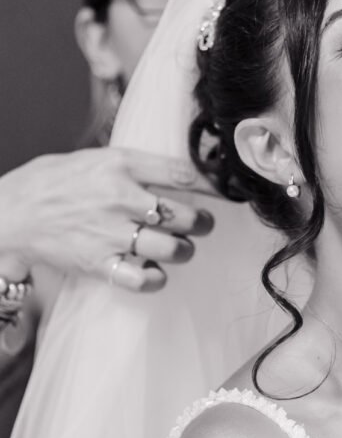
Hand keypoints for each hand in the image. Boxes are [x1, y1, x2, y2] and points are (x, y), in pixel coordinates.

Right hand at [0, 148, 216, 291]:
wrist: (9, 214)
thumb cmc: (51, 183)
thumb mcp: (92, 158)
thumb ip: (133, 166)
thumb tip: (179, 174)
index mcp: (119, 165)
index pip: (183, 173)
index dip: (212, 185)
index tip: (224, 192)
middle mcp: (119, 197)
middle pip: (185, 215)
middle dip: (202, 223)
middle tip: (202, 225)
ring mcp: (110, 233)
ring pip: (172, 249)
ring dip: (184, 251)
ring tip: (181, 248)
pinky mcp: (99, 263)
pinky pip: (144, 279)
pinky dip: (156, 278)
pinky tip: (154, 272)